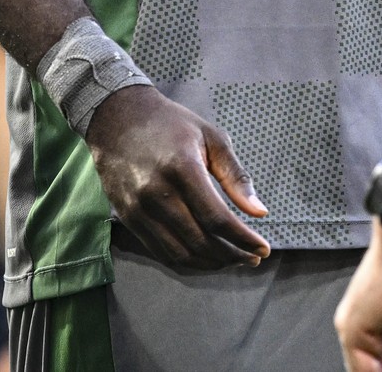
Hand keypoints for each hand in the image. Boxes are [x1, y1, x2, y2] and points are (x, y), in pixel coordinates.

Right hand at [83, 84, 271, 269]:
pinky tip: (205, 257)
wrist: (118, 118)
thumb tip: (259, 212)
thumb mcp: (211, 137)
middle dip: (232, 255)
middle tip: (253, 258)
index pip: (217, 218)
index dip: (243, 239)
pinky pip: (160, 251)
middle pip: (200, 241)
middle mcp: (157, 194)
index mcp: (183, 169)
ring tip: (233, 260)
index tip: (263, 248)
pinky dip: (186, 260)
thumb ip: (236, 176)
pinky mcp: (128, 219)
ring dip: (210, 263)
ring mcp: (139, 210)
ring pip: (180, 253)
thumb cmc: (171, 124)